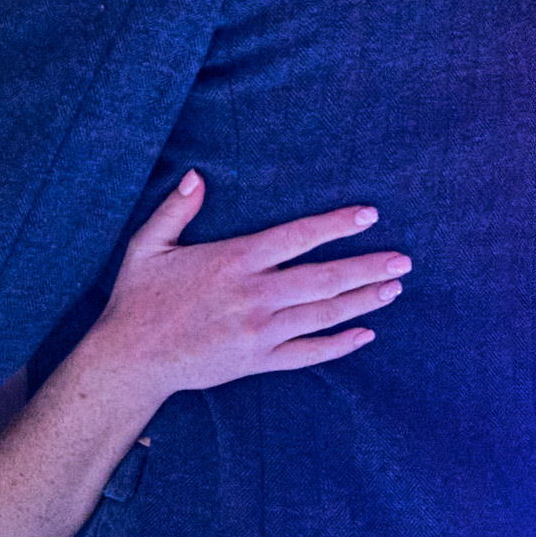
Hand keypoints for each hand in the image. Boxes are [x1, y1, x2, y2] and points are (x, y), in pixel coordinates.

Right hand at [87, 172, 407, 404]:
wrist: (131, 358)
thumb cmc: (138, 297)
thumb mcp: (147, 245)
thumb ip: (175, 210)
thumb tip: (197, 175)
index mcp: (233, 261)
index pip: (297, 237)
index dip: (336, 225)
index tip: (368, 215)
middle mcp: (253, 295)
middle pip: (324, 278)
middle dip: (367, 267)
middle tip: (404, 260)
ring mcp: (259, 332)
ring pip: (324, 314)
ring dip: (363, 301)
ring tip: (393, 288)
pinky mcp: (257, 361)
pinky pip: (308, 353)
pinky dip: (340, 344)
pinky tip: (365, 333)